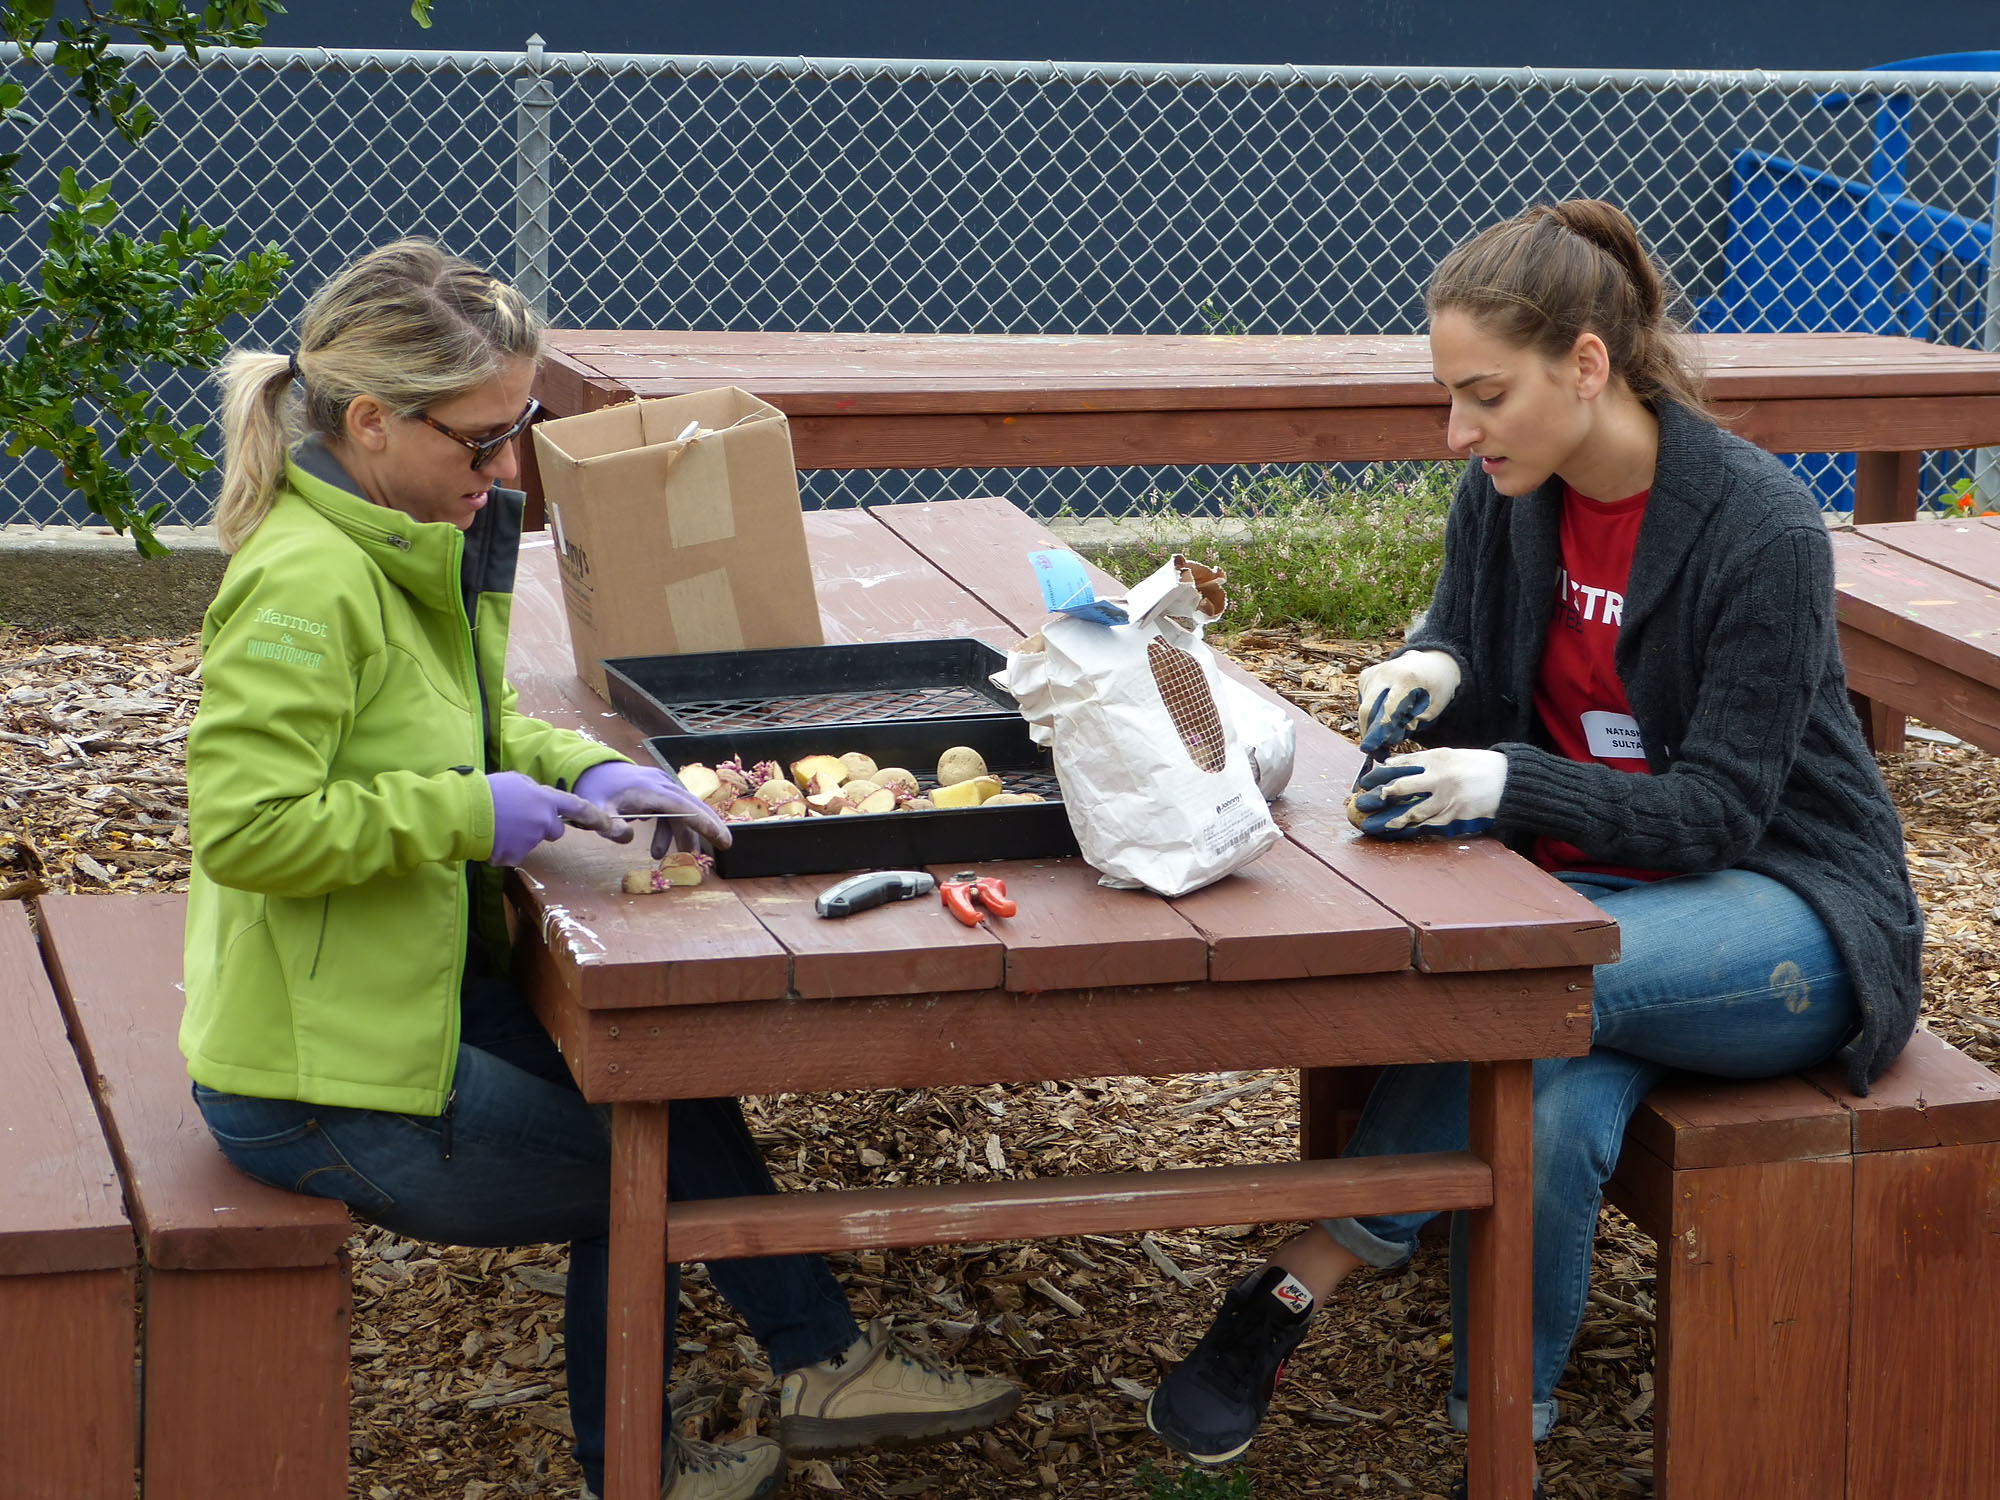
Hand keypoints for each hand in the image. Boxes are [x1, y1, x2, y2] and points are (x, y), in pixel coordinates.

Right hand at [486, 772, 605, 866]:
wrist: (464, 812)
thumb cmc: (487, 791)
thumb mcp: (515, 781)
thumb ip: (534, 792)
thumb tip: (540, 799)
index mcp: (545, 800)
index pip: (577, 807)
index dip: (594, 816)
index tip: (607, 823)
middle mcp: (543, 821)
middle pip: (555, 831)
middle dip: (543, 828)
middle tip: (519, 819)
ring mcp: (530, 841)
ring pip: (532, 842)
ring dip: (520, 838)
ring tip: (499, 825)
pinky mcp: (516, 856)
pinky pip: (515, 855)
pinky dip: (505, 850)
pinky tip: (493, 839)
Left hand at [573, 760, 732, 857]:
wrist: (590, 768)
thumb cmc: (594, 789)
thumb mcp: (595, 810)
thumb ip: (610, 826)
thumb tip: (627, 840)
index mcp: (651, 791)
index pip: (684, 808)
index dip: (704, 824)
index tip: (721, 838)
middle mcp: (663, 785)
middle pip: (694, 805)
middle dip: (711, 826)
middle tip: (726, 846)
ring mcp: (662, 786)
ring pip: (685, 810)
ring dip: (685, 834)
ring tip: (683, 856)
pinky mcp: (658, 791)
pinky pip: (673, 810)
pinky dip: (671, 829)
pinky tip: (657, 848)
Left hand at [1347, 747, 1505, 839]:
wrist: (1508, 780)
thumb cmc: (1477, 766)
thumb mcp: (1451, 755)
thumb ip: (1424, 761)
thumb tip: (1393, 764)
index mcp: (1438, 757)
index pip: (1403, 764)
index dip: (1383, 772)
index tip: (1368, 779)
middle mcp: (1440, 777)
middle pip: (1402, 787)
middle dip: (1383, 796)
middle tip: (1369, 802)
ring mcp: (1447, 797)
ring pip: (1414, 812)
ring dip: (1397, 820)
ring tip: (1384, 825)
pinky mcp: (1455, 814)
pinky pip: (1431, 823)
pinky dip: (1418, 827)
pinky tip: (1407, 829)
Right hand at [1355, 650, 1461, 755]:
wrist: (1432, 662)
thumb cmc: (1436, 688)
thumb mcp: (1434, 707)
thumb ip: (1414, 722)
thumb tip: (1391, 737)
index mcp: (1406, 678)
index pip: (1388, 709)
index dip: (1379, 731)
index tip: (1371, 749)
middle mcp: (1384, 673)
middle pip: (1367, 710)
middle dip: (1369, 734)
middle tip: (1376, 753)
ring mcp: (1372, 673)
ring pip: (1364, 708)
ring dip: (1371, 727)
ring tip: (1387, 737)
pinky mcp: (1365, 677)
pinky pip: (1364, 703)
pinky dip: (1372, 716)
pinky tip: (1385, 719)